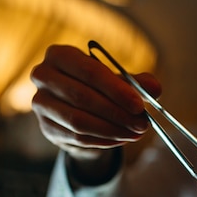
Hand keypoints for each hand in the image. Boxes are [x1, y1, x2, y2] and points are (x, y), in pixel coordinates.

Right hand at [30, 44, 161, 160]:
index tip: (140, 105)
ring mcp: (41, 104)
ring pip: (79, 121)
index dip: (116, 89)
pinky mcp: (47, 128)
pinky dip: (104, 141)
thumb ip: (137, 83)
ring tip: (135, 133)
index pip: (89, 71)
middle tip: (142, 124)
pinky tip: (122, 139)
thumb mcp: (118, 81)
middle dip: (117, 113)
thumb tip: (155, 88)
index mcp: (60, 55)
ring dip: (112, 130)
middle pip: (82, 97)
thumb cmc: (99, 88)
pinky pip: (78, 138)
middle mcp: (43, 76)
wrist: (78, 110)